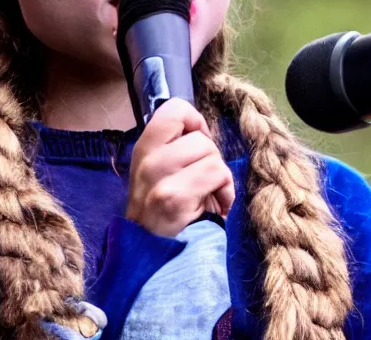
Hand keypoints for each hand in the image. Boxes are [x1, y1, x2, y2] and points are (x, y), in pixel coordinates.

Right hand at [125, 98, 234, 237]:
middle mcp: (147, 160)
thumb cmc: (165, 214)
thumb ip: (176, 146)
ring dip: (219, 175)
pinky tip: (215, 207)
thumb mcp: (161, 173)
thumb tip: (202, 129)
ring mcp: (158, 179)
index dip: (194, 122)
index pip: (173, 109)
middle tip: (203, 179)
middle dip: (211, 156)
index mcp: (144, 148)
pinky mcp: (173, 198)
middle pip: (199, 135)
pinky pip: (216, 173)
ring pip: (210, 153)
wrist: (151, 260)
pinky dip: (225, 191)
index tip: (195, 144)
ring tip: (209, 194)